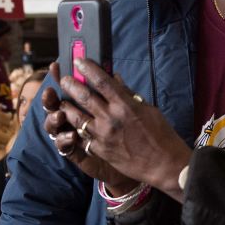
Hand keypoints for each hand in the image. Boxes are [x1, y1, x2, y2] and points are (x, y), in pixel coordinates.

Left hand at [56, 58, 192, 198]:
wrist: (163, 164)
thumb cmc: (160, 134)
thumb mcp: (148, 108)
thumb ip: (128, 94)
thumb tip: (115, 79)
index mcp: (125, 105)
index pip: (102, 81)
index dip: (88, 68)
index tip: (79, 60)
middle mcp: (111, 118)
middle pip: (84, 96)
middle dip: (71, 84)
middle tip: (64, 78)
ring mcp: (103, 135)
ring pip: (76, 117)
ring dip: (66, 106)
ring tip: (60, 100)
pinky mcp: (99, 150)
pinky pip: (82, 136)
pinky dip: (75, 128)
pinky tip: (69, 123)